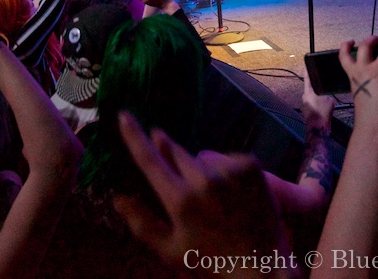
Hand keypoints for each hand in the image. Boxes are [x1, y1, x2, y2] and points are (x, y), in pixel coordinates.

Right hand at [112, 112, 291, 277]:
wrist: (261, 265)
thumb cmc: (209, 261)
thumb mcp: (169, 250)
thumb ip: (141, 222)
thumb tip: (117, 197)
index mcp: (180, 201)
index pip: (150, 160)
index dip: (134, 136)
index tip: (124, 114)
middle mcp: (204, 181)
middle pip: (175, 152)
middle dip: (168, 152)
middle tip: (176, 172)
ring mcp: (230, 171)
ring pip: (202, 158)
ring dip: (200, 169)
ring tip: (213, 199)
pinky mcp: (251, 166)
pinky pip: (227, 159)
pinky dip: (225, 171)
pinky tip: (232, 194)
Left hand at [301, 73, 334, 128]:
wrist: (318, 128)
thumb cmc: (322, 112)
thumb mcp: (329, 100)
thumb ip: (328, 93)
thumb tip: (328, 93)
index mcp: (308, 92)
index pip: (307, 79)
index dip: (307, 71)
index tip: (307, 65)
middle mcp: (305, 98)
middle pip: (310, 88)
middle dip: (317, 85)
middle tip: (324, 81)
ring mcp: (305, 105)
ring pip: (313, 96)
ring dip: (319, 95)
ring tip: (327, 95)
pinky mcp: (308, 111)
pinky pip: (314, 104)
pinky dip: (318, 103)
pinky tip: (325, 105)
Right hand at [338, 35, 377, 128]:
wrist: (371, 122)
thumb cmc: (365, 111)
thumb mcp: (360, 90)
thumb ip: (366, 79)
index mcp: (352, 74)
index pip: (344, 56)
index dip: (346, 46)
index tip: (351, 41)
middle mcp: (362, 70)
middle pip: (365, 46)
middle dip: (372, 39)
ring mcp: (376, 72)